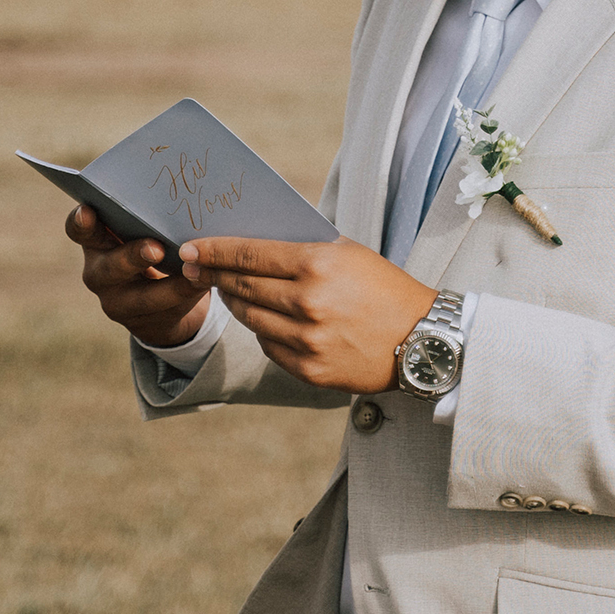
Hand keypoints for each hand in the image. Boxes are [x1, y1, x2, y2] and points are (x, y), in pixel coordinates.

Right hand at [65, 205, 212, 346]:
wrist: (159, 300)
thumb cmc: (151, 246)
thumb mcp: (142, 232)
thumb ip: (148, 216)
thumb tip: (181, 183)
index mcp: (96, 241)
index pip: (79, 230)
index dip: (80, 222)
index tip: (88, 211)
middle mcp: (99, 272)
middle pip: (108, 268)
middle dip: (132, 257)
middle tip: (156, 248)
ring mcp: (117, 301)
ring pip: (141, 298)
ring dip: (168, 286)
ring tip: (192, 272)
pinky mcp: (142, 322)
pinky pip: (166, 311)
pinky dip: (187, 295)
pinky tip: (205, 282)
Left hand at [180, 236, 436, 393]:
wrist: (424, 339)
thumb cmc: (383, 288)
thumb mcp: (347, 253)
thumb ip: (301, 248)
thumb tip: (250, 243)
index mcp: (317, 265)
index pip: (248, 254)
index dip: (212, 251)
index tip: (190, 249)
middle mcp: (309, 303)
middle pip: (241, 287)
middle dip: (214, 276)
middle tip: (197, 268)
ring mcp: (308, 340)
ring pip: (249, 319)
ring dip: (235, 304)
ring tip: (232, 292)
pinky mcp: (311, 370)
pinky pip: (269, 347)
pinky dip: (263, 331)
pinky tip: (267, 320)